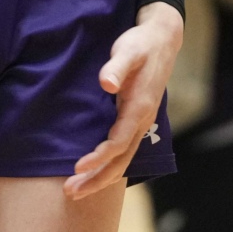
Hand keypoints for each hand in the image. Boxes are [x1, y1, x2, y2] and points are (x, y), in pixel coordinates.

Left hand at [69, 2, 180, 200]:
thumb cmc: (141, 44)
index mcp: (140, 107)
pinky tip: (93, 174)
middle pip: (121, 161)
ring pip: (123, 160)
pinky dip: (109, 168)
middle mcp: (142, 121)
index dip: (99, 158)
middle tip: (70, 192)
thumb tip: (106, 83)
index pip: (118, 142)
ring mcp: (141, 123)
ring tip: (76, 191)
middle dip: (97, 179)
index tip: (77, 167)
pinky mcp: (136, 121)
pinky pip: (124, 152)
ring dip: (101, 178)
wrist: (162, 39)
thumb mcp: (128, 50)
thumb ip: (117, 66)